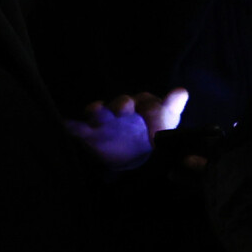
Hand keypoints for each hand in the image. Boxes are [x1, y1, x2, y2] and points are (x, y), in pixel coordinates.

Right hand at [64, 88, 189, 170]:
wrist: (136, 160)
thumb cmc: (154, 134)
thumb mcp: (167, 121)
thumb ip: (172, 107)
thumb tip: (181, 91)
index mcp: (142, 105)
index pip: (145, 101)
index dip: (147, 106)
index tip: (148, 114)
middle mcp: (122, 109)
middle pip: (121, 103)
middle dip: (122, 105)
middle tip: (124, 108)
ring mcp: (106, 120)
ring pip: (100, 112)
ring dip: (98, 111)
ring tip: (96, 111)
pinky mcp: (92, 134)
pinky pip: (81, 129)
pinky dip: (74, 127)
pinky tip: (69, 126)